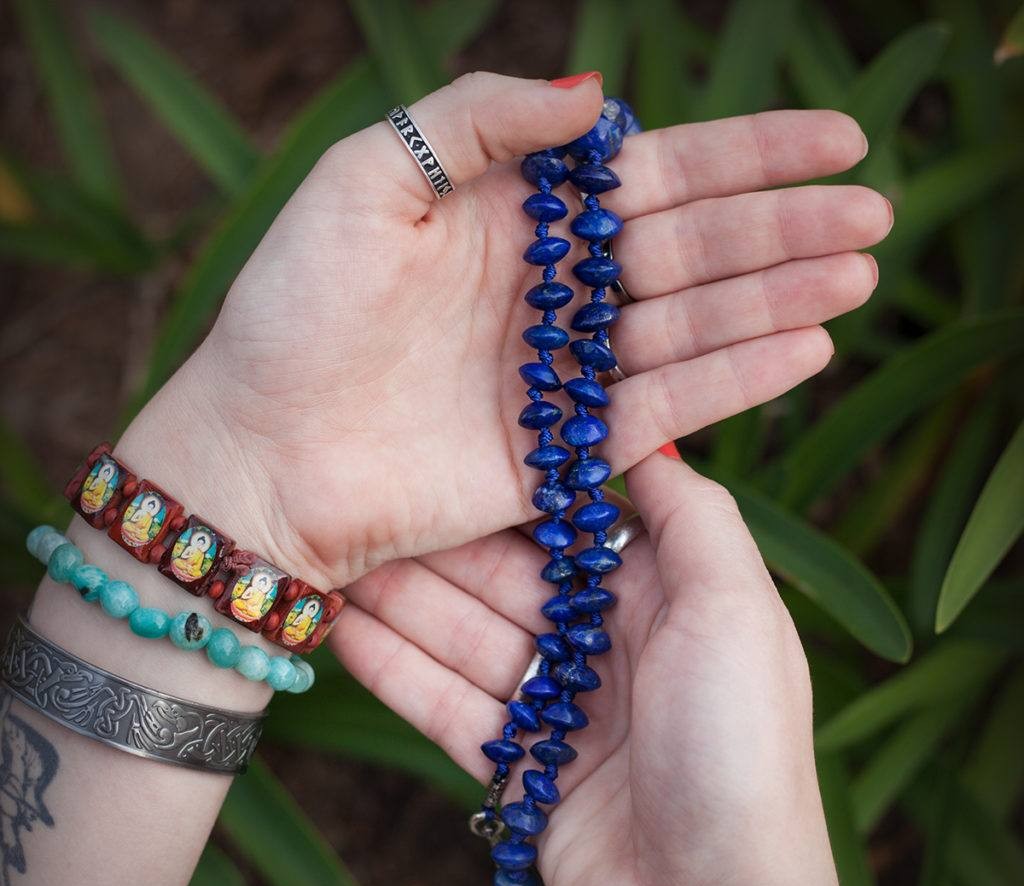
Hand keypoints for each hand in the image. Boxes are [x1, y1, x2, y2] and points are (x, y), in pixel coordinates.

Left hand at [120, 72, 889, 589]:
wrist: (256, 450)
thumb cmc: (292, 312)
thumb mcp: (367, 179)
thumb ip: (476, 121)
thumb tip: (597, 97)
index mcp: (513, 221)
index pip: (650, 178)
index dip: (745, 158)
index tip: (835, 141)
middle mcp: (548, 297)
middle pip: (686, 253)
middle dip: (779, 233)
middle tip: (871, 217)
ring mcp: (558, 378)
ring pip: (686, 329)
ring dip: (773, 303)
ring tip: (854, 277)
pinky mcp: (558, 456)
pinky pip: (657, 412)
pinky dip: (727, 383)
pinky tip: (800, 352)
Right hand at [328, 452, 849, 885]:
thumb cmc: (738, 745)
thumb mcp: (737, 610)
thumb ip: (695, 517)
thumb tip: (646, 438)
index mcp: (663, 596)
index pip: (572, 528)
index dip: (509, 497)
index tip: (450, 453)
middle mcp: (609, 643)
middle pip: (507, 580)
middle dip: (440, 549)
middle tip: (366, 504)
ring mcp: (560, 704)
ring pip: (466, 636)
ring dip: (404, 601)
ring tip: (334, 559)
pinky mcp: (518, 760)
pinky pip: (446, 701)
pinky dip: (397, 668)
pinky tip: (341, 629)